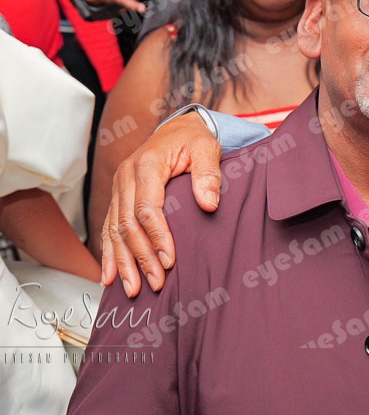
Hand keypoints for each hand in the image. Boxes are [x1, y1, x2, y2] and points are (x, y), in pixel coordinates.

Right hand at [102, 112, 222, 296]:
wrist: (178, 129)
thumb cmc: (194, 140)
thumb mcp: (207, 148)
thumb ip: (209, 174)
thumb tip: (210, 204)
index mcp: (147, 165)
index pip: (147, 208)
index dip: (157, 236)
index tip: (170, 260)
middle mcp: (126, 177)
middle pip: (127, 224)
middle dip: (140, 257)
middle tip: (154, 283)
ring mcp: (118, 187)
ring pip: (114, 230)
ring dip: (123, 262)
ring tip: (132, 289)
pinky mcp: (118, 196)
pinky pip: (108, 227)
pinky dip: (108, 253)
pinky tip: (109, 276)